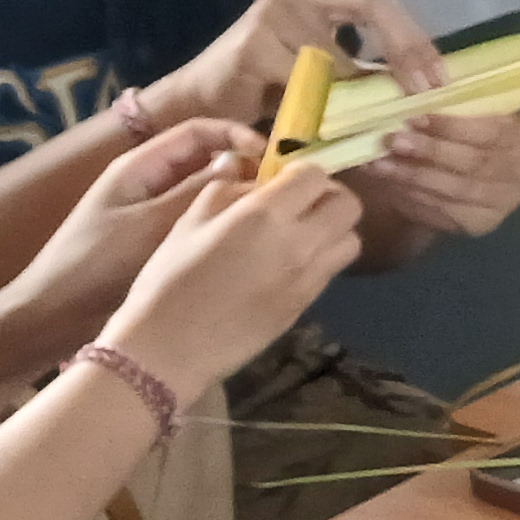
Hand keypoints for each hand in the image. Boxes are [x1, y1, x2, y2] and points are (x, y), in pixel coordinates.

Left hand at [1, 116, 264, 353]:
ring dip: (233, 202)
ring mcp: (151, 215)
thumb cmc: (95, 266)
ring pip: (204, 196)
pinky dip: (219, 228)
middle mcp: (148, 184)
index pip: (199, 133)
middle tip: (281, 193)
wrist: (50, 318)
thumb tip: (242, 165)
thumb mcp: (149, 225)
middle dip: (242, 172)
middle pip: (205, 163)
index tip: (273, 159)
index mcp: (140, 167)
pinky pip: (195, 225)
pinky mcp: (154, 245)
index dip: (237, 137)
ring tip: (270, 219)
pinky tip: (244, 246)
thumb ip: (196, 192)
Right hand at [105, 157, 363, 390]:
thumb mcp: (189, 220)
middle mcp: (298, 242)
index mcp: (264, 214)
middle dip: (329, 196)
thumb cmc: (169, 278)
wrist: (170, 348)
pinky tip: (291, 264)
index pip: (316, 175)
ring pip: (351, 239)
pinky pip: (332, 270)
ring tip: (302, 233)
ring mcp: (308, 277)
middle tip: (301, 203)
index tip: (286, 179)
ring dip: (333, 230)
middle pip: (348, 206)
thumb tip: (260, 182)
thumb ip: (230, 190)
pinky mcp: (307, 305)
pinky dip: (323, 258)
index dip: (303, 171)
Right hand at [164, 0, 450, 129]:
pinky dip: (320, 111)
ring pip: (340, 57)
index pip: (382, 2)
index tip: (440, 80)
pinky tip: (322, 132)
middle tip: (426, 95)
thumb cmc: (267, 90)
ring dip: (355, 97)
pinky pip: (306, 82)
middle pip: (374, 5)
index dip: (416, 40)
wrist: (200, 103)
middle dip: (408, 51)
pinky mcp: (253, 44)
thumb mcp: (327, 75)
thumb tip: (422, 92)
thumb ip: (365, 73)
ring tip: (367, 126)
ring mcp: (273, 10)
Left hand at [352, 108, 519, 239]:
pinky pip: (444, 212)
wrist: (455, 168)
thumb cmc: (455, 130)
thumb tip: (418, 83)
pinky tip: (391, 184)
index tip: (415, 116)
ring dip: (413, 175)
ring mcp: (503, 201)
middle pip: (474, 163)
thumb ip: (443, 96)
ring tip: (380, 162)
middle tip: (393, 140)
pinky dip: (414, 197)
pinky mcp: (481, 223)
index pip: (491, 130)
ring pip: (455, 190)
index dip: (452, 125)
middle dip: (430, 151)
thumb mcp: (454, 107)